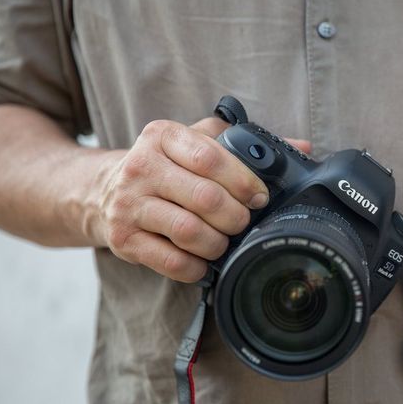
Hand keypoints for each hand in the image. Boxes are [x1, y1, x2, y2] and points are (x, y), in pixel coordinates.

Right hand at [88, 117, 310, 281]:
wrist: (99, 192)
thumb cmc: (163, 167)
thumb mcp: (194, 143)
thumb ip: (243, 142)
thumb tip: (302, 147)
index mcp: (162, 136)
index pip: (210, 158)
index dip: (243, 181)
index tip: (259, 196)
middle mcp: (140, 167)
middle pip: (206, 199)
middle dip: (236, 217)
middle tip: (244, 222)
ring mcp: (128, 205)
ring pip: (190, 232)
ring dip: (218, 243)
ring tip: (224, 241)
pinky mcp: (122, 239)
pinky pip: (171, 261)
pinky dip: (196, 267)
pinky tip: (203, 261)